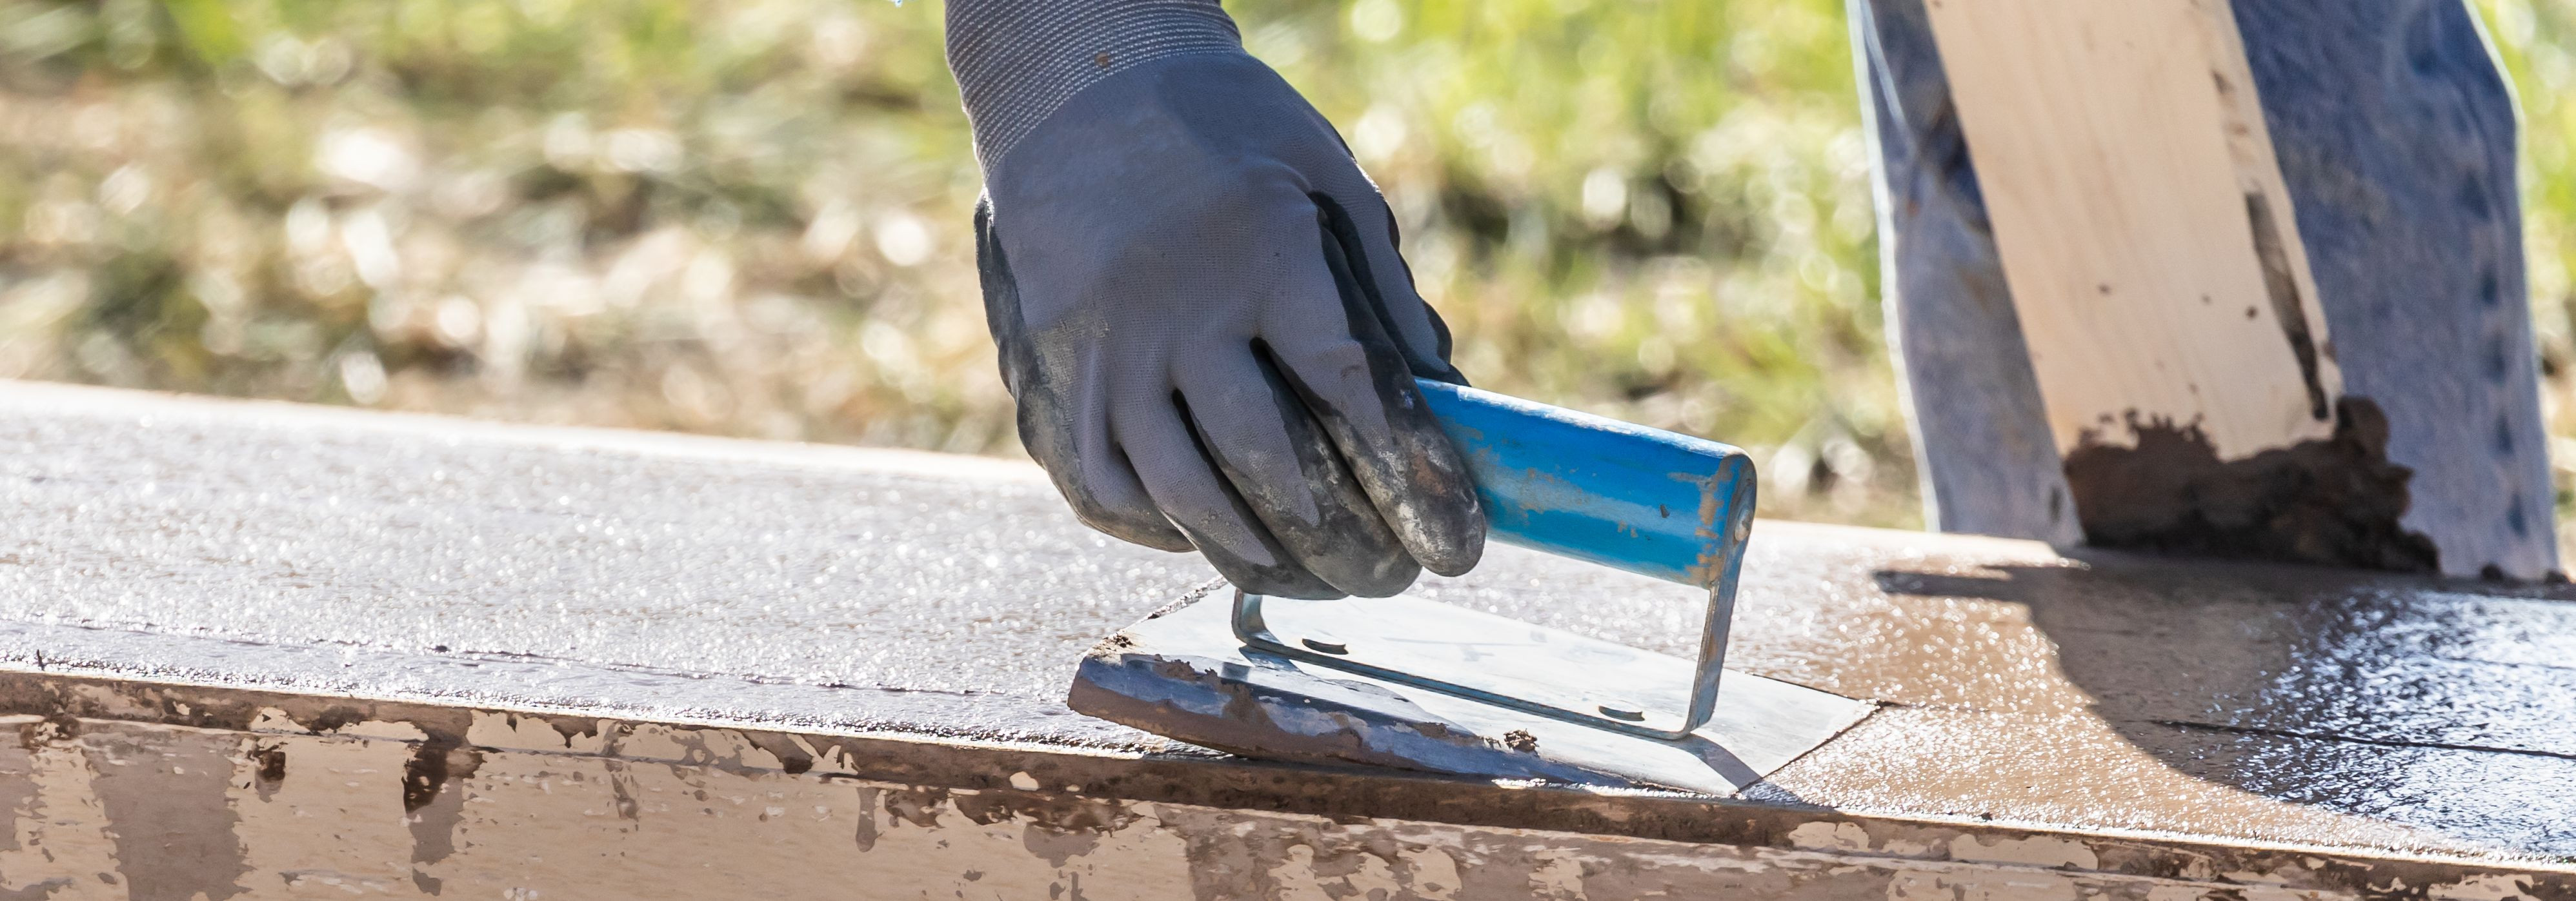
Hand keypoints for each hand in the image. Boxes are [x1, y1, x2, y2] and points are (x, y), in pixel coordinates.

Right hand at [971, 51, 1483, 598]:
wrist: (1075, 81)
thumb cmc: (1219, 122)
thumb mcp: (1321, 168)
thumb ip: (1378, 275)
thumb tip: (1440, 384)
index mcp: (1264, 255)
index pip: (1344, 388)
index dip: (1402, 473)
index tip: (1448, 536)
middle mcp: (1179, 310)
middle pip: (1263, 458)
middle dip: (1336, 537)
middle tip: (1385, 579)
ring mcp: (1104, 345)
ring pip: (1177, 487)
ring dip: (1249, 548)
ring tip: (1302, 574)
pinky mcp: (1049, 363)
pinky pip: (1099, 478)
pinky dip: (1153, 525)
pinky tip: (1202, 539)